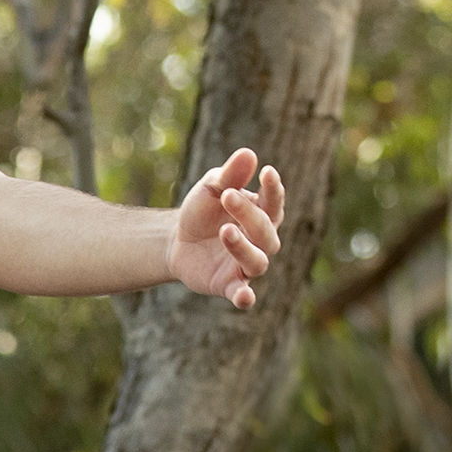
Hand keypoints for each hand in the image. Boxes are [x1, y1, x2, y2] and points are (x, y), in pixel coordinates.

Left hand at [169, 147, 284, 309]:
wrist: (176, 239)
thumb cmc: (203, 209)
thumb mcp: (211, 189)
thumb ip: (229, 175)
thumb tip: (249, 153)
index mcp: (261, 214)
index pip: (274, 203)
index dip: (274, 189)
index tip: (267, 172)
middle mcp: (261, 242)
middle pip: (266, 231)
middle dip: (249, 215)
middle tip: (228, 197)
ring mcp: (246, 265)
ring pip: (258, 262)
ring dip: (244, 247)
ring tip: (226, 231)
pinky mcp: (229, 285)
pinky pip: (242, 294)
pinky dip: (245, 297)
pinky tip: (244, 297)